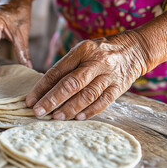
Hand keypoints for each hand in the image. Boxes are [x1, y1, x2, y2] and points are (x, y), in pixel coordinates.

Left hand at [26, 31, 149, 119]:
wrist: (135, 49)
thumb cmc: (101, 52)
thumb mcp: (83, 51)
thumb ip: (67, 67)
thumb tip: (45, 90)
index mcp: (82, 51)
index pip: (57, 71)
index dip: (42, 87)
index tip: (30, 100)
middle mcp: (95, 62)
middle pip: (71, 84)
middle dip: (52, 100)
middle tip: (39, 112)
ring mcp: (109, 75)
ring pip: (87, 95)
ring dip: (70, 108)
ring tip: (56, 117)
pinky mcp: (119, 87)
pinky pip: (103, 102)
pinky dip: (90, 111)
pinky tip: (78, 118)